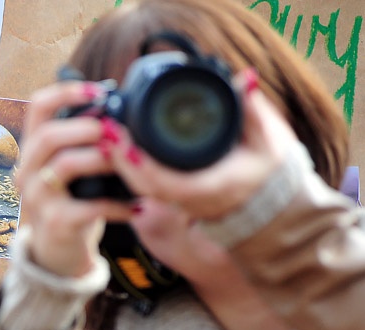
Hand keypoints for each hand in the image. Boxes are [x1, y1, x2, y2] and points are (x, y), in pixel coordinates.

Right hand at [15, 81, 134, 277]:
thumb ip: (83, 142)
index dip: (64, 92)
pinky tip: (137, 206)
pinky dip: (118, 205)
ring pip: (65, 165)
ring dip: (102, 159)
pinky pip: (89, 206)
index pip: (37, 108)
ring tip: (128, 162)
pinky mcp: (55, 223)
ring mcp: (37, 199)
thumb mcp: (69, 169)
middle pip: (47, 136)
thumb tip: (119, 108)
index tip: (96, 90)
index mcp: (32, 150)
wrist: (57, 253)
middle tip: (114, 132)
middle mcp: (27, 171)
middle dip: (86, 128)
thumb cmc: (70, 202)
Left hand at [102, 68, 298, 219]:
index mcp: (209, 187)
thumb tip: (246, 78)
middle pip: (144, 185)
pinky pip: (144, 186)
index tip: (126, 142)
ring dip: (121, 162)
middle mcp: (189, 199)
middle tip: (107, 130)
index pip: (166, 182)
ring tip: (107, 134)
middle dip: (121, 159)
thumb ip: (254, 109)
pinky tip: (117, 148)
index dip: (142, 165)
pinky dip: (130, 168)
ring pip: (140, 188)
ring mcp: (179, 201)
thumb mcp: (267, 139)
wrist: (270, 202)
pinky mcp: (174, 198)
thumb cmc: (269, 170)